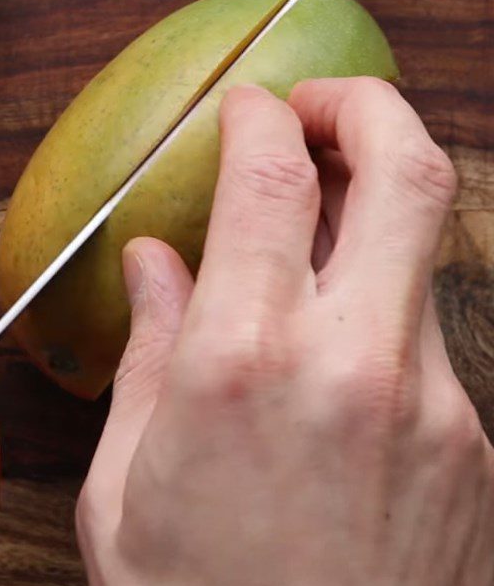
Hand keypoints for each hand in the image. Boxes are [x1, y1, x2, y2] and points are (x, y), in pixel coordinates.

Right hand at [77, 78, 493, 585]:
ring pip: (425, 240)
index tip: (244, 106)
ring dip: (377, 194)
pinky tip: (335, 329)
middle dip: (366, 103)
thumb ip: (148, 350)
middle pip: (405, 170)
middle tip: (321, 103)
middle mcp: (350, 363)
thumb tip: (152, 263)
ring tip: (321, 208)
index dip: (259, 117)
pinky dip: (381, 289)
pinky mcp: (472, 439)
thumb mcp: (125, 482)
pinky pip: (427, 322)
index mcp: (241, 365)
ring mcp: (433, 401)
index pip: (271, 181)